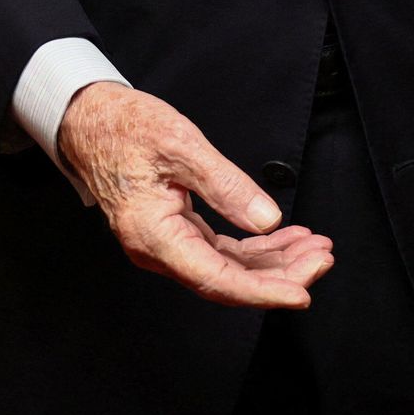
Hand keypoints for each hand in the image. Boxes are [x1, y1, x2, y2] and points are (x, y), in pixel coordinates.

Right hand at [58, 81, 332, 309]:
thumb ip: (225, 185)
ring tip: (314, 247)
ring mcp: (167, 243)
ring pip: (228, 267)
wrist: (90, 120)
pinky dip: (255, 246)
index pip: (217, 279)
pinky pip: (220, 250)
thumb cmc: (126, 127)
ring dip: (273, 261)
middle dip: (280, 274)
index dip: (262, 292)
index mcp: (154, 235)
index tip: (302, 294)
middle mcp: (159, 250)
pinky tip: (283, 237)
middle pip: (227, 280)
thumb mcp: (180, 144)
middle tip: (323, 259)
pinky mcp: (175, 231)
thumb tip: (268, 220)